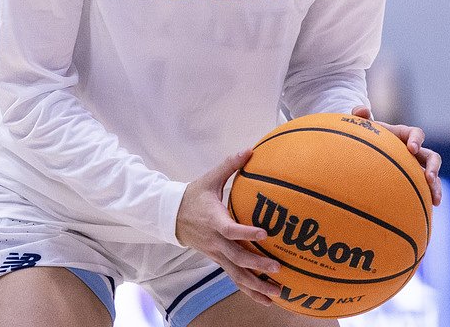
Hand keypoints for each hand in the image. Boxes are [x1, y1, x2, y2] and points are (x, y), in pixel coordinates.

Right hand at [175, 149, 282, 304]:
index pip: (230, 229)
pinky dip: (249, 289)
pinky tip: (265, 299)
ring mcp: (216, 253)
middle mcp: (215, 241)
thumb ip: (230, 165)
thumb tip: (251, 150)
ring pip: (236, 274)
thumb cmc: (194, 196)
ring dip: (255, 286)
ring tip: (277, 293)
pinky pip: (234, 278)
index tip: (264, 234)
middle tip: (277, 268)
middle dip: (257, 265)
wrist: (171, 216)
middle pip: (236, 258)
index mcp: (214, 220)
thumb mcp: (210, 179)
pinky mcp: (218, 260)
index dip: (246, 233)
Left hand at [351, 106, 442, 206]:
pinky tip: (426, 211)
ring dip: (436, 186)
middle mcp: (413, 152)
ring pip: (431, 177)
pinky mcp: (411, 181)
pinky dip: (426, 199)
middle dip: (433, 167)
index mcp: (403, 135)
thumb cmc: (363, 136)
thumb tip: (362, 110)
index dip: (416, 139)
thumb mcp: (361, 126)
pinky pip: (423, 190)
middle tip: (429, 178)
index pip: (416, 133)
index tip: (411, 148)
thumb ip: (360, 116)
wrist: (362, 150)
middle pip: (431, 157)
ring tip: (435, 200)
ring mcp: (414, 168)